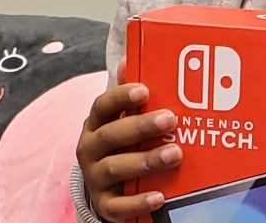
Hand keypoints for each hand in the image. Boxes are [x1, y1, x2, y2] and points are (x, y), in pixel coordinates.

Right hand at [76, 57, 182, 221]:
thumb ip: (127, 93)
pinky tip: (160, 196)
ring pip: (116, 168)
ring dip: (146, 160)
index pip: (102, 106)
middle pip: (111, 136)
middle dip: (141, 126)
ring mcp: (96, 178)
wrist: (105, 185)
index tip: (144, 90)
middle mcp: (90, 150)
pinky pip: (118, 207)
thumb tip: (127, 57)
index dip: (121, 96)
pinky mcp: (105, 204)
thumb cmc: (121, 141)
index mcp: (95, 124)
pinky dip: (138, 202)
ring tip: (175, 153)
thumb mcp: (122, 117)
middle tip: (171, 119)